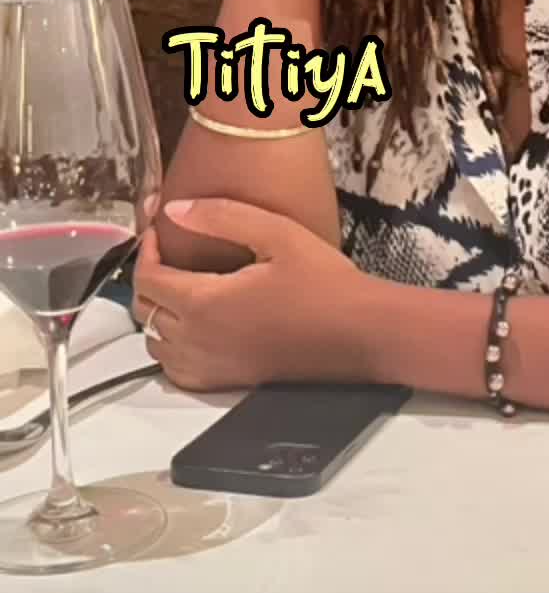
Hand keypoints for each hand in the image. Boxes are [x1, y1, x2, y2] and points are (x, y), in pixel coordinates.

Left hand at [132, 199, 368, 391]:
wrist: (360, 333)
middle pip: (144, 310)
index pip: (147, 278)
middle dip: (148, 277)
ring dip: (157, 313)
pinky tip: (192, 328)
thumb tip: (176, 210)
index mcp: (206, 303)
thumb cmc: (325, 283)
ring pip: (155, 342)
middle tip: (167, 253)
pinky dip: (171, 348)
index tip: (159, 229)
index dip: (145, 249)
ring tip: (179, 287)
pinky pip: (176, 370)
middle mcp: (200, 340)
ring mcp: (211, 366)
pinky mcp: (226, 382)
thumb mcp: (277, 234)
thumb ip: (222, 217)